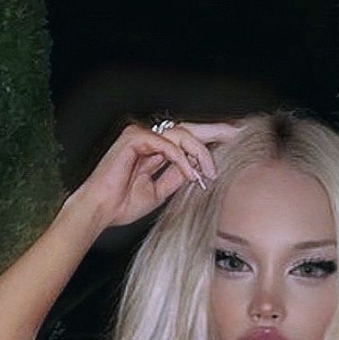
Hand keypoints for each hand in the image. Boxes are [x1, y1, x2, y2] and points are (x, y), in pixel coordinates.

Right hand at [67, 119, 242, 229]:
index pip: (187, 139)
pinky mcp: (134, 138)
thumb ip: (178, 176)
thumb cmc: (124, 204)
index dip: (210, 139)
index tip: (233, 141)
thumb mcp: (161, 191)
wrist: (101, 211)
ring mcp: (141, 135)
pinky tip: (191, 174)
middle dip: (215, 131)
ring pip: (180, 134)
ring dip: (199, 153)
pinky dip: (181, 159)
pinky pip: (166, 145)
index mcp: (156, 150)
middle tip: (237, 133)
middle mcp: (149, 138)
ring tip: (210, 173)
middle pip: (188, 128)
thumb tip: (200, 169)